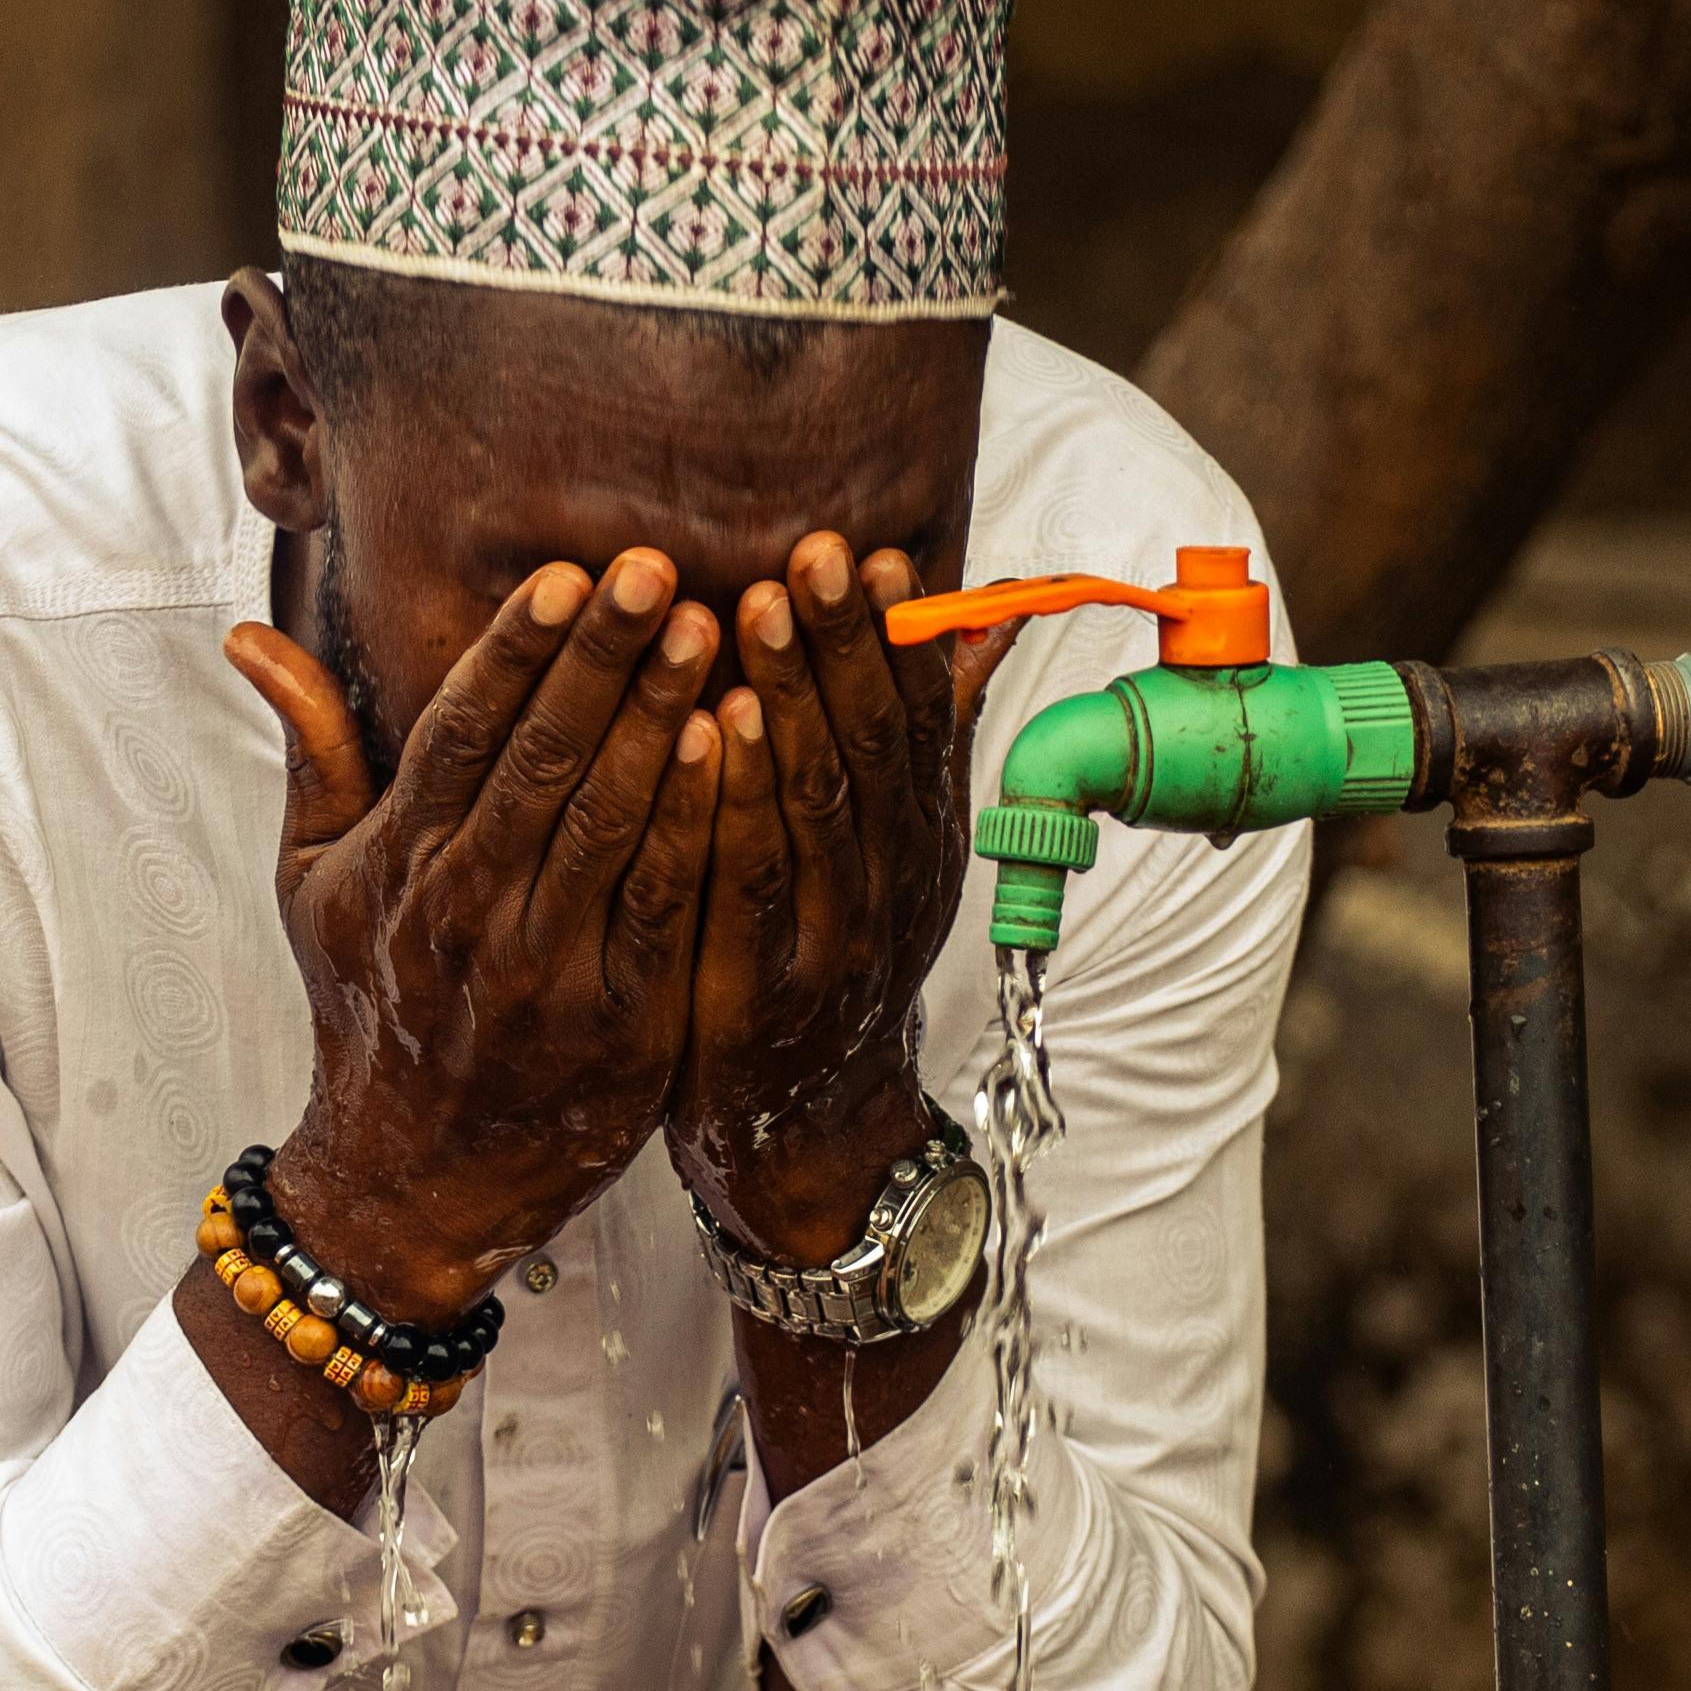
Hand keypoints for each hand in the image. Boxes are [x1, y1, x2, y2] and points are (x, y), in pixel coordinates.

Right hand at [226, 551, 729, 1318]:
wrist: (413, 1177)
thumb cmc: (370, 1002)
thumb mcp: (313, 878)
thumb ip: (311, 748)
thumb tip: (248, 633)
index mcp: (398, 863)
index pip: (456, 732)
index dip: (512, 649)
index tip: (563, 573)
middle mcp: (464, 909)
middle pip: (538, 762)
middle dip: (600, 659)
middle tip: (654, 568)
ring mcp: (542, 969)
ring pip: (607, 823)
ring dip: (661, 721)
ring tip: (711, 631)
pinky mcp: (617, 1021)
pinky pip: (662, 905)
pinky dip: (698, 825)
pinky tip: (735, 749)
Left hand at [681, 537, 998, 1258]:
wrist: (808, 1135)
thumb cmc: (831, 962)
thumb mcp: (894, 856)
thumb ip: (925, 742)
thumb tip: (984, 621)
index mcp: (920, 841)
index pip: (919, 723)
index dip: (902, 640)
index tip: (879, 555)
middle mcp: (891, 883)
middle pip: (872, 749)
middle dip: (841, 645)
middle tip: (811, 554)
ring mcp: (832, 939)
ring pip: (816, 805)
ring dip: (788, 700)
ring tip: (752, 609)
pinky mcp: (762, 989)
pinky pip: (749, 881)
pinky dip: (732, 800)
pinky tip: (706, 730)